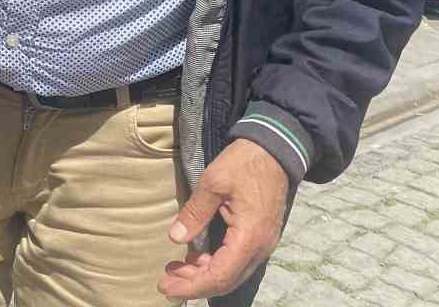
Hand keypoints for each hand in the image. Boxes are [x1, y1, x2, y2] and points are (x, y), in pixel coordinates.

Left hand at [157, 138, 288, 301]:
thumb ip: (195, 213)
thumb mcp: (213, 183)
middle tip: (165, 281)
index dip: (192, 286)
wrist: (273, 151)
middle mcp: (260, 248)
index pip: (220, 275)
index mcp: (249, 237)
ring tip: (175, 269)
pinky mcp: (260, 237)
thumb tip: (176, 238)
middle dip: (194, 285)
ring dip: (203, 275)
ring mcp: (262, 244)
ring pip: (232, 273)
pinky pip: (237, 261)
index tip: (166, 287)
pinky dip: (215, 264)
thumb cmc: (243, 164)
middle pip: (226, 280)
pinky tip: (195, 258)